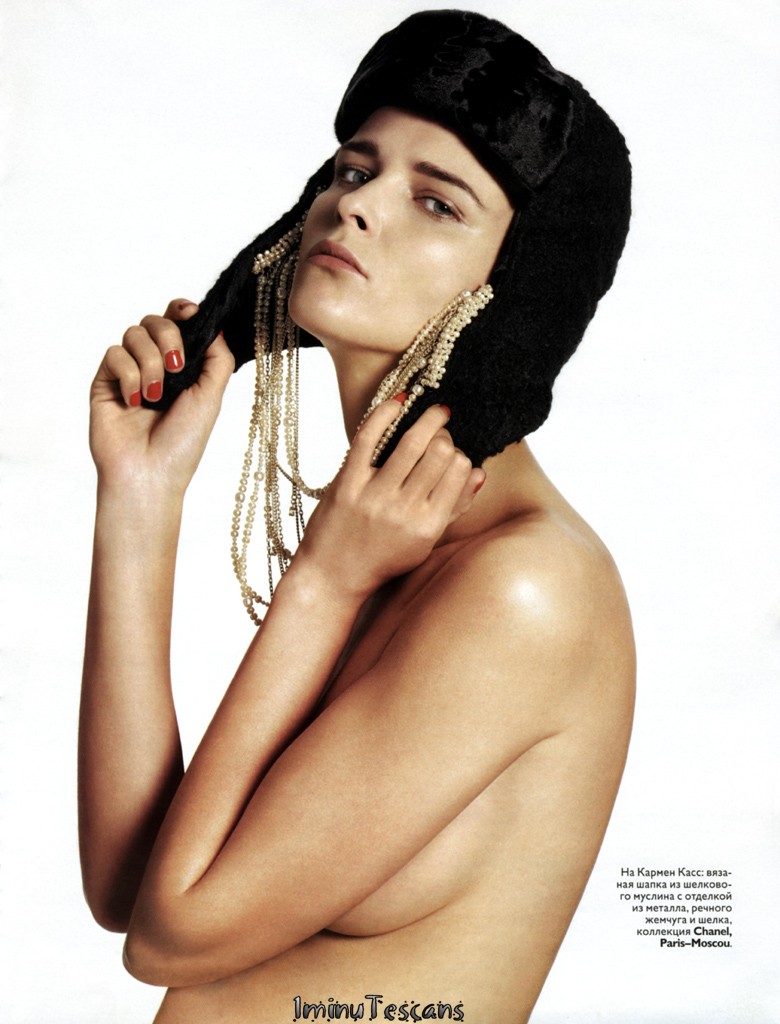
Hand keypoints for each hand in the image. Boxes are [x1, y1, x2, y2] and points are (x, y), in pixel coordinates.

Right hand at [89, 299, 233, 497]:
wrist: (150, 473)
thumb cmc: (183, 443)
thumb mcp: (212, 397)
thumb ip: (218, 358)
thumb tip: (214, 323)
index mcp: (183, 366)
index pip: (179, 322)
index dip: (182, 310)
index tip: (190, 311)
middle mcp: (156, 365)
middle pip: (156, 320)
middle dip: (169, 337)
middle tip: (176, 367)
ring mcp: (129, 372)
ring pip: (134, 333)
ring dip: (150, 362)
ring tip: (155, 395)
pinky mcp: (105, 381)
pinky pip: (114, 354)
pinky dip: (129, 374)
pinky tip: (135, 401)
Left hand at [295, 400, 484, 598]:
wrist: (333, 577)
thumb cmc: (383, 560)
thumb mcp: (424, 543)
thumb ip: (454, 508)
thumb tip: (479, 473)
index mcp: (429, 526)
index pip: (460, 470)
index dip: (459, 454)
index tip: (450, 454)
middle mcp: (404, 510)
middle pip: (440, 452)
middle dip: (444, 436)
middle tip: (439, 435)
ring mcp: (374, 496)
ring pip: (412, 442)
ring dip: (427, 419)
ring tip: (432, 413)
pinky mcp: (346, 483)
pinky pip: (369, 437)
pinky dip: (385, 413)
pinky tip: (398, 403)